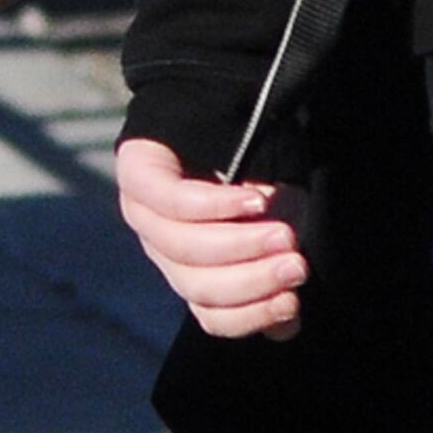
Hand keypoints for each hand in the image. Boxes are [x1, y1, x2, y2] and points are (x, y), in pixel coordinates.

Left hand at [119, 135, 309, 337]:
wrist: (226, 109)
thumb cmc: (258, 179)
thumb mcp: (280, 231)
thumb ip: (279, 271)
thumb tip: (286, 323)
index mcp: (193, 272)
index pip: (213, 316)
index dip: (252, 316)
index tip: (293, 302)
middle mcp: (162, 249)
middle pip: (197, 286)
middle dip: (253, 281)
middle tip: (296, 264)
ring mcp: (143, 211)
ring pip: (182, 247)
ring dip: (240, 244)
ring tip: (284, 233)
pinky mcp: (136, 171)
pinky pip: (170, 200)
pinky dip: (215, 205)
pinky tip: (253, 201)